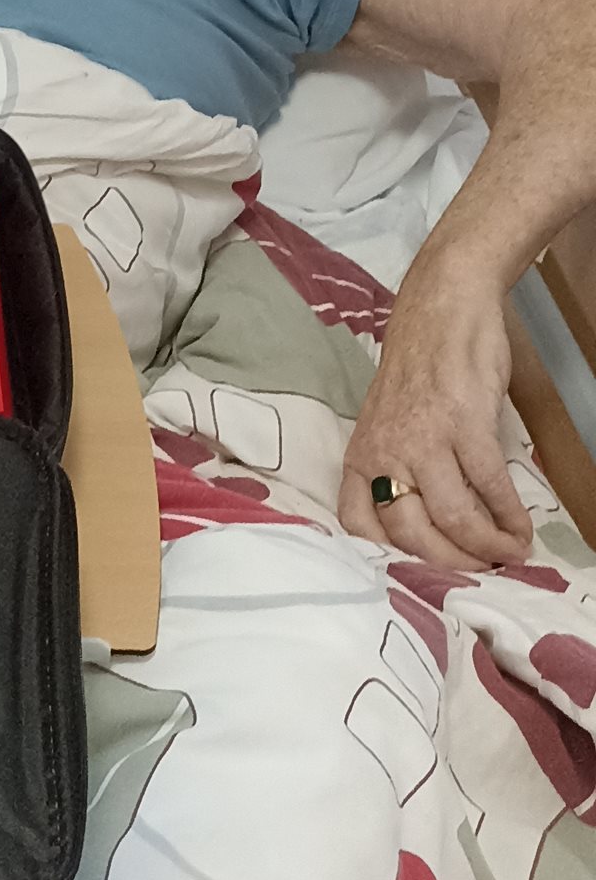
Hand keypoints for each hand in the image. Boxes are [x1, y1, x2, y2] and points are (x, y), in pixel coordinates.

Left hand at [339, 252, 533, 568]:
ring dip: (487, 546)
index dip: (390, 558)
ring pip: (453, 517)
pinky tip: (520, 527)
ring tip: (509, 553)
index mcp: (361, 454)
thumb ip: (399, 469)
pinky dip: (509, 515)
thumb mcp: (389, 424)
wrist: (442, 307)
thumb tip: (432, 523)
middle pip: (410, 534)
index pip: (359, 524)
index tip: (423, 572)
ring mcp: (424, 438)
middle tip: (480, 571)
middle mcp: (385, 452)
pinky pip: (489, 485)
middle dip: (450, 564)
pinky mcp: (464, 424)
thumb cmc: (418, 369)